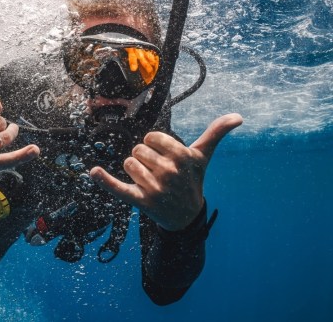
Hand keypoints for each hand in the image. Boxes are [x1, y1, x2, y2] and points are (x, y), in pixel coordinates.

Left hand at [90, 113, 242, 230]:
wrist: (186, 216)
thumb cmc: (192, 180)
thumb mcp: (203, 157)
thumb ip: (216, 133)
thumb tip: (238, 116)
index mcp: (183, 158)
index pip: (152, 136)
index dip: (155, 145)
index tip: (165, 156)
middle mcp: (170, 173)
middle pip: (139, 149)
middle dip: (145, 157)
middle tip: (159, 172)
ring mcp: (155, 188)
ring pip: (129, 163)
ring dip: (135, 170)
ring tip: (150, 181)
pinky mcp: (140, 201)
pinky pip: (118, 187)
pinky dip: (105, 180)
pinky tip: (94, 171)